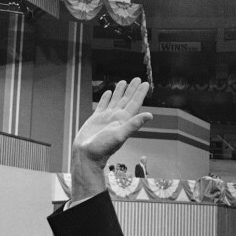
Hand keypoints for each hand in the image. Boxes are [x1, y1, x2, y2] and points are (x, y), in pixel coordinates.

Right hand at [71, 78, 152, 200]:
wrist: (86, 156)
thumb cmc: (102, 149)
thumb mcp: (120, 135)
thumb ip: (134, 124)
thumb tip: (150, 115)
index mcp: (124, 120)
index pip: (134, 104)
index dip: (140, 93)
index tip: (145, 83)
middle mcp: (116, 118)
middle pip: (126, 100)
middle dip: (132, 89)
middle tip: (137, 79)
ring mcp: (106, 118)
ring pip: (115, 101)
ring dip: (120, 92)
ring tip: (124, 81)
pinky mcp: (96, 120)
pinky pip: (103, 105)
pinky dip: (106, 98)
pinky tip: (108, 93)